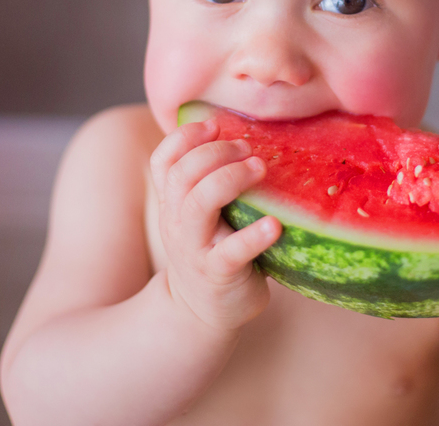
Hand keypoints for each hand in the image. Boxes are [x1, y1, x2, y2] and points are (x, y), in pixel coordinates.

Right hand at [151, 119, 281, 332]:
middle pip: (183, 174)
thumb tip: (240, 135)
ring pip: (199, 204)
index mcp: (172, 204)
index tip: (214, 125)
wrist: (201, 313)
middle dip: (216, 153)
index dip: (184, 137)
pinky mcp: (219, 274)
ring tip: (260, 168)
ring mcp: (195, 249)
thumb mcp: (199, 216)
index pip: (163, 161)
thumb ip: (207, 182)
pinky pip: (232, 251)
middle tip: (249, 150)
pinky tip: (275, 224)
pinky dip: (254, 235)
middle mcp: (177, 222)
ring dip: (230, 179)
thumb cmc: (212, 251)